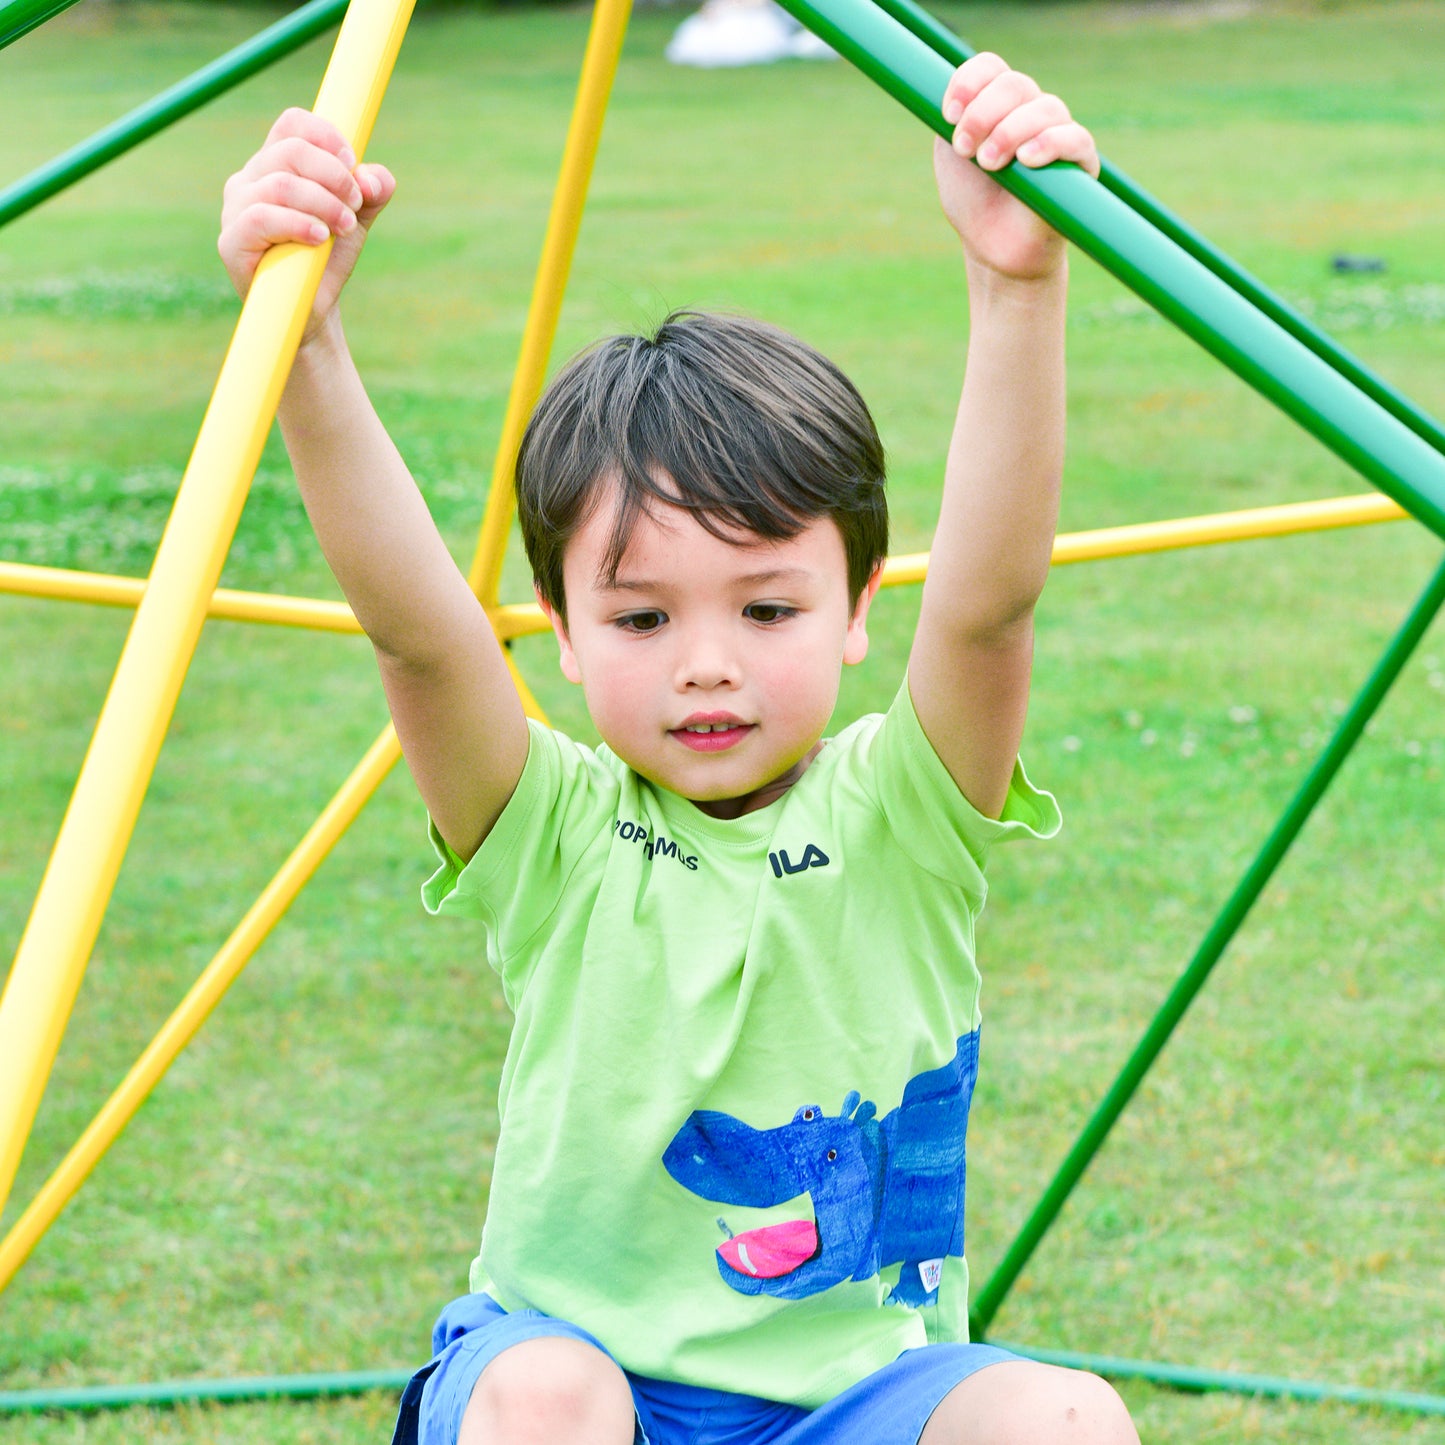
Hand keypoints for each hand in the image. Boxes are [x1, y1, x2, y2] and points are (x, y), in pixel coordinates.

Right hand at [218, 108, 395, 341]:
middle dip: (333, 175)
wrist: (313, 310)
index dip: (325, 135)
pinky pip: (261, 218)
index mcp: (275, 164)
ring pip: (279, 184)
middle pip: (290, 150)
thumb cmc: (327, 258)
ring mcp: (236, 209)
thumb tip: (372, 178)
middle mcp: (250, 180)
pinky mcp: (232, 241)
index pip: (293, 125)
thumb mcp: (356, 219)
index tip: (353, 161)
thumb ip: (371, 192)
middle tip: (355, 204)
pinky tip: (319, 237)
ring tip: (344, 227)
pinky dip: (297, 223)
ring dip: (323, 203)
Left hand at [934, 54, 1098, 281]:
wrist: (993, 248)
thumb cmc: (973, 202)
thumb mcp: (951, 157)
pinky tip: (1027, 159)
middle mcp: (1030, 111)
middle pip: (1014, 84)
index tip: (947, 116)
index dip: (968, 82)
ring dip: (1009, 131)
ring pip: (1044, 108)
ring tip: (989, 164)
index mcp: (998, 104)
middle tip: (965, 150)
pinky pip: (1074, 138)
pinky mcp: (1081, 162)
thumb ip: (954, 120)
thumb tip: (964, 95)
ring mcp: (1058, 133)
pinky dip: (1050, 143)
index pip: (990, 68)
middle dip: (983, 114)